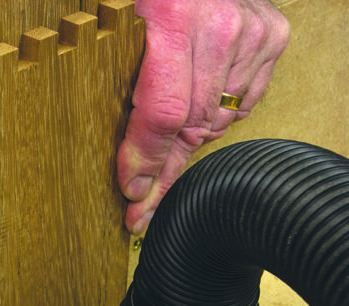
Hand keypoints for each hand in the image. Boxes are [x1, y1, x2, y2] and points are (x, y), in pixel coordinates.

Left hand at [118, 0, 289, 233]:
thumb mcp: (122, 32)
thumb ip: (123, 82)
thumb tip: (127, 158)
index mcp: (172, 20)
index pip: (164, 113)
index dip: (148, 159)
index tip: (134, 192)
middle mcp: (219, 27)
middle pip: (193, 125)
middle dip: (165, 167)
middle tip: (145, 198)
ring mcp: (251, 33)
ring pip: (219, 120)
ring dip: (191, 139)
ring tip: (167, 145)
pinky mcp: (272, 37)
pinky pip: (245, 103)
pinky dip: (219, 114)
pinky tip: (200, 106)